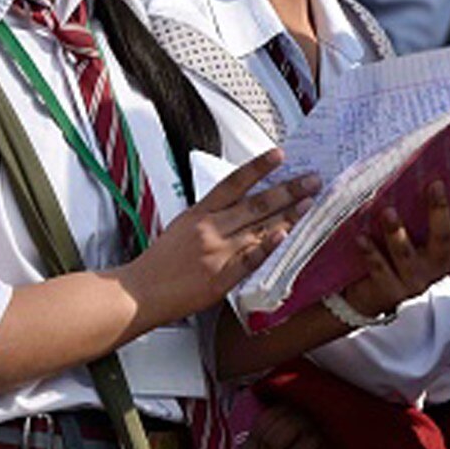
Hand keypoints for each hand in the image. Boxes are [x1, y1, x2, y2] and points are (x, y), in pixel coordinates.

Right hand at [123, 149, 319, 326]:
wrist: (137, 293)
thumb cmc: (158, 263)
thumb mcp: (181, 226)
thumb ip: (210, 215)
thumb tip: (238, 203)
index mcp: (199, 214)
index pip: (233, 183)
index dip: (258, 167)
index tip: (279, 154)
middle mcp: (210, 229)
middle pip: (255, 204)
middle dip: (288, 190)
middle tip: (311, 180)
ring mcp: (218, 253)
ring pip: (259, 228)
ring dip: (288, 214)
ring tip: (309, 203)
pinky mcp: (221, 278)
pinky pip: (249, 260)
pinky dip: (267, 247)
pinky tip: (284, 237)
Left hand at [343, 173, 449, 318]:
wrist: (376, 295)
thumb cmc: (402, 253)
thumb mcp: (423, 236)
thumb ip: (430, 214)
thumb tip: (431, 169)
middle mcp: (437, 265)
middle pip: (443, 238)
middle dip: (439, 211)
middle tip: (435, 184)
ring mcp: (414, 279)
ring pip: (406, 255)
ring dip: (397, 233)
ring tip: (388, 211)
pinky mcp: (389, 289)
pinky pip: (379, 268)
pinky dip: (370, 252)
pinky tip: (360, 237)